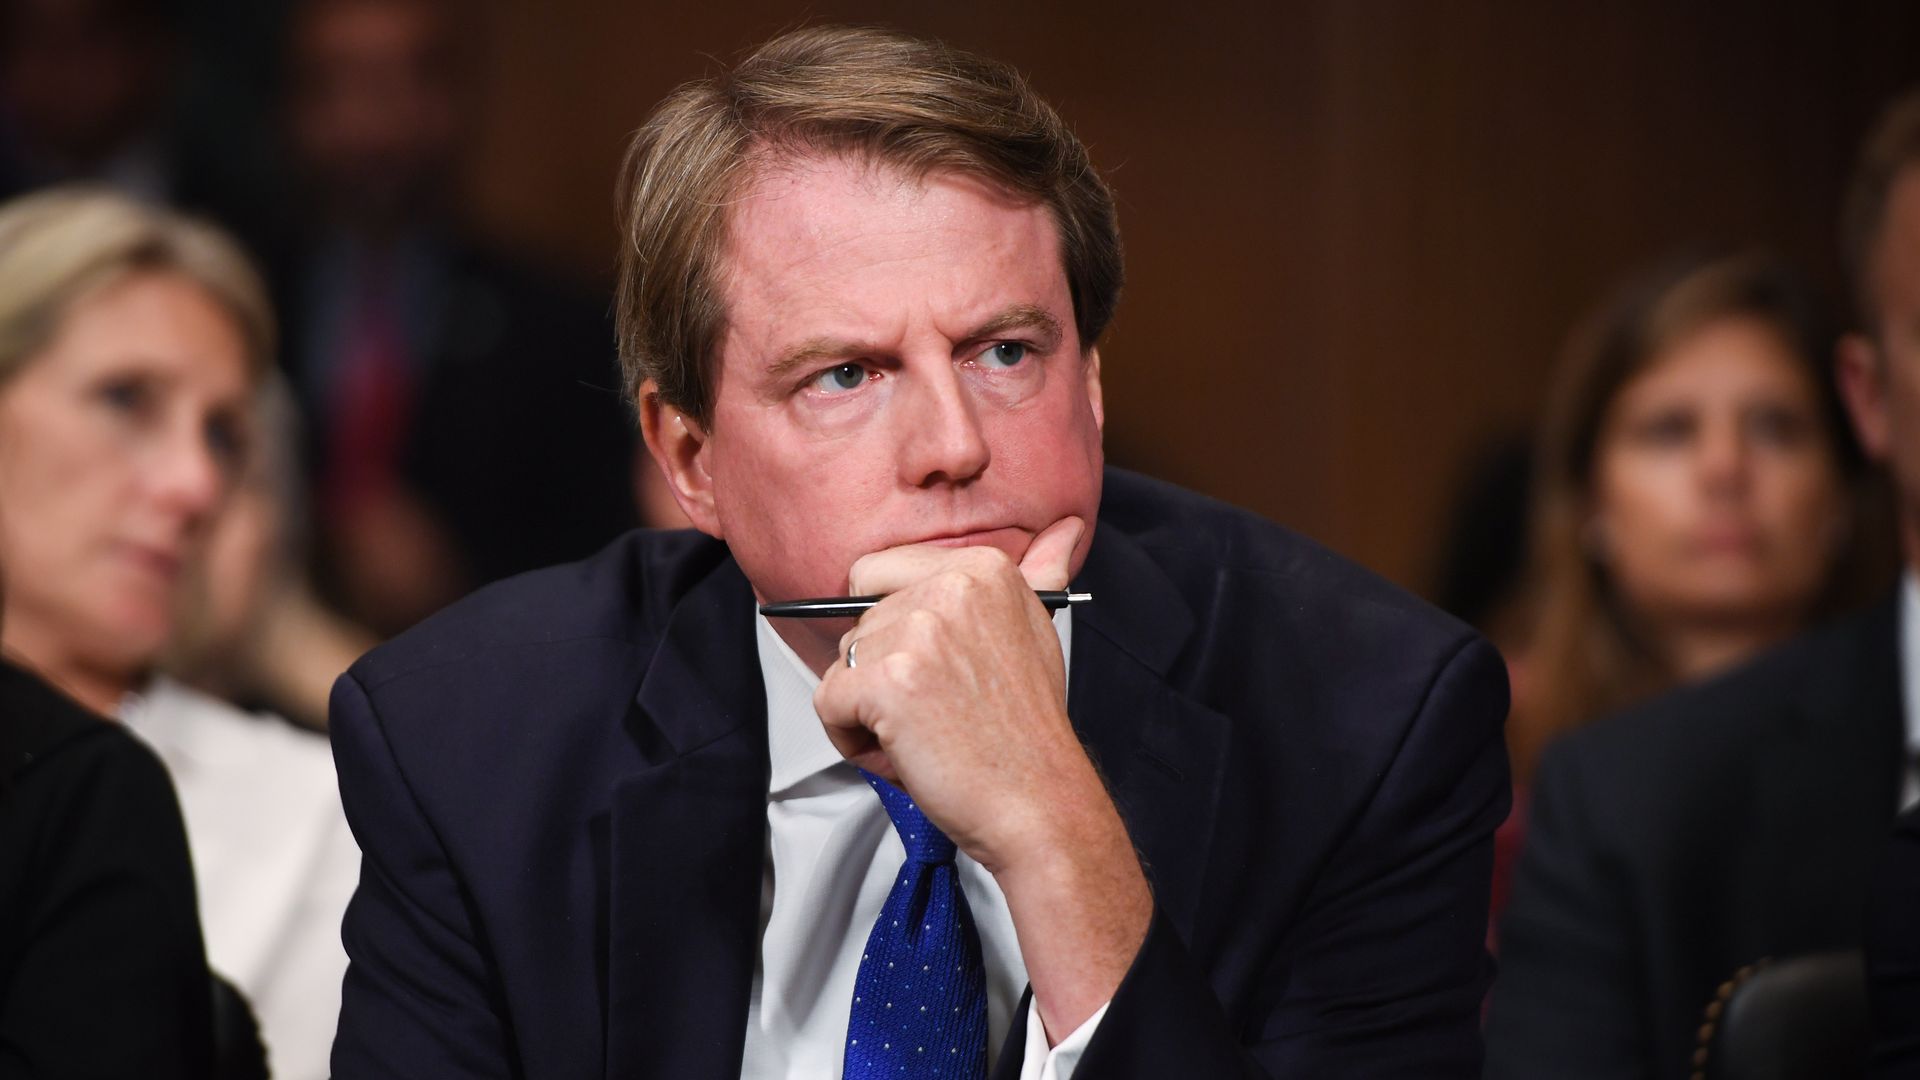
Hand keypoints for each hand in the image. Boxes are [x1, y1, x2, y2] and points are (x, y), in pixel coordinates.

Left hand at [812, 514, 1151, 1039]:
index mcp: (984, 567)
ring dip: (868, 710)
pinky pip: (828, 703)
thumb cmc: (1027, 732)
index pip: (879, 574)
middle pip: (859, 624)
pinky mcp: (888, 680)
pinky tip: (904, 751)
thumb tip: (1065, 531)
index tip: (937, 669)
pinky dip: (852, 740)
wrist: (1039, 803)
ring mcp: (919, 630)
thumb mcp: (1036, 634)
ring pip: (842, 664)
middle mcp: (952, 585)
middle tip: (941, 712)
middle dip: (883, 676)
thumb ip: (1039, 575)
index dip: (895, 634)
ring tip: (927, 734)